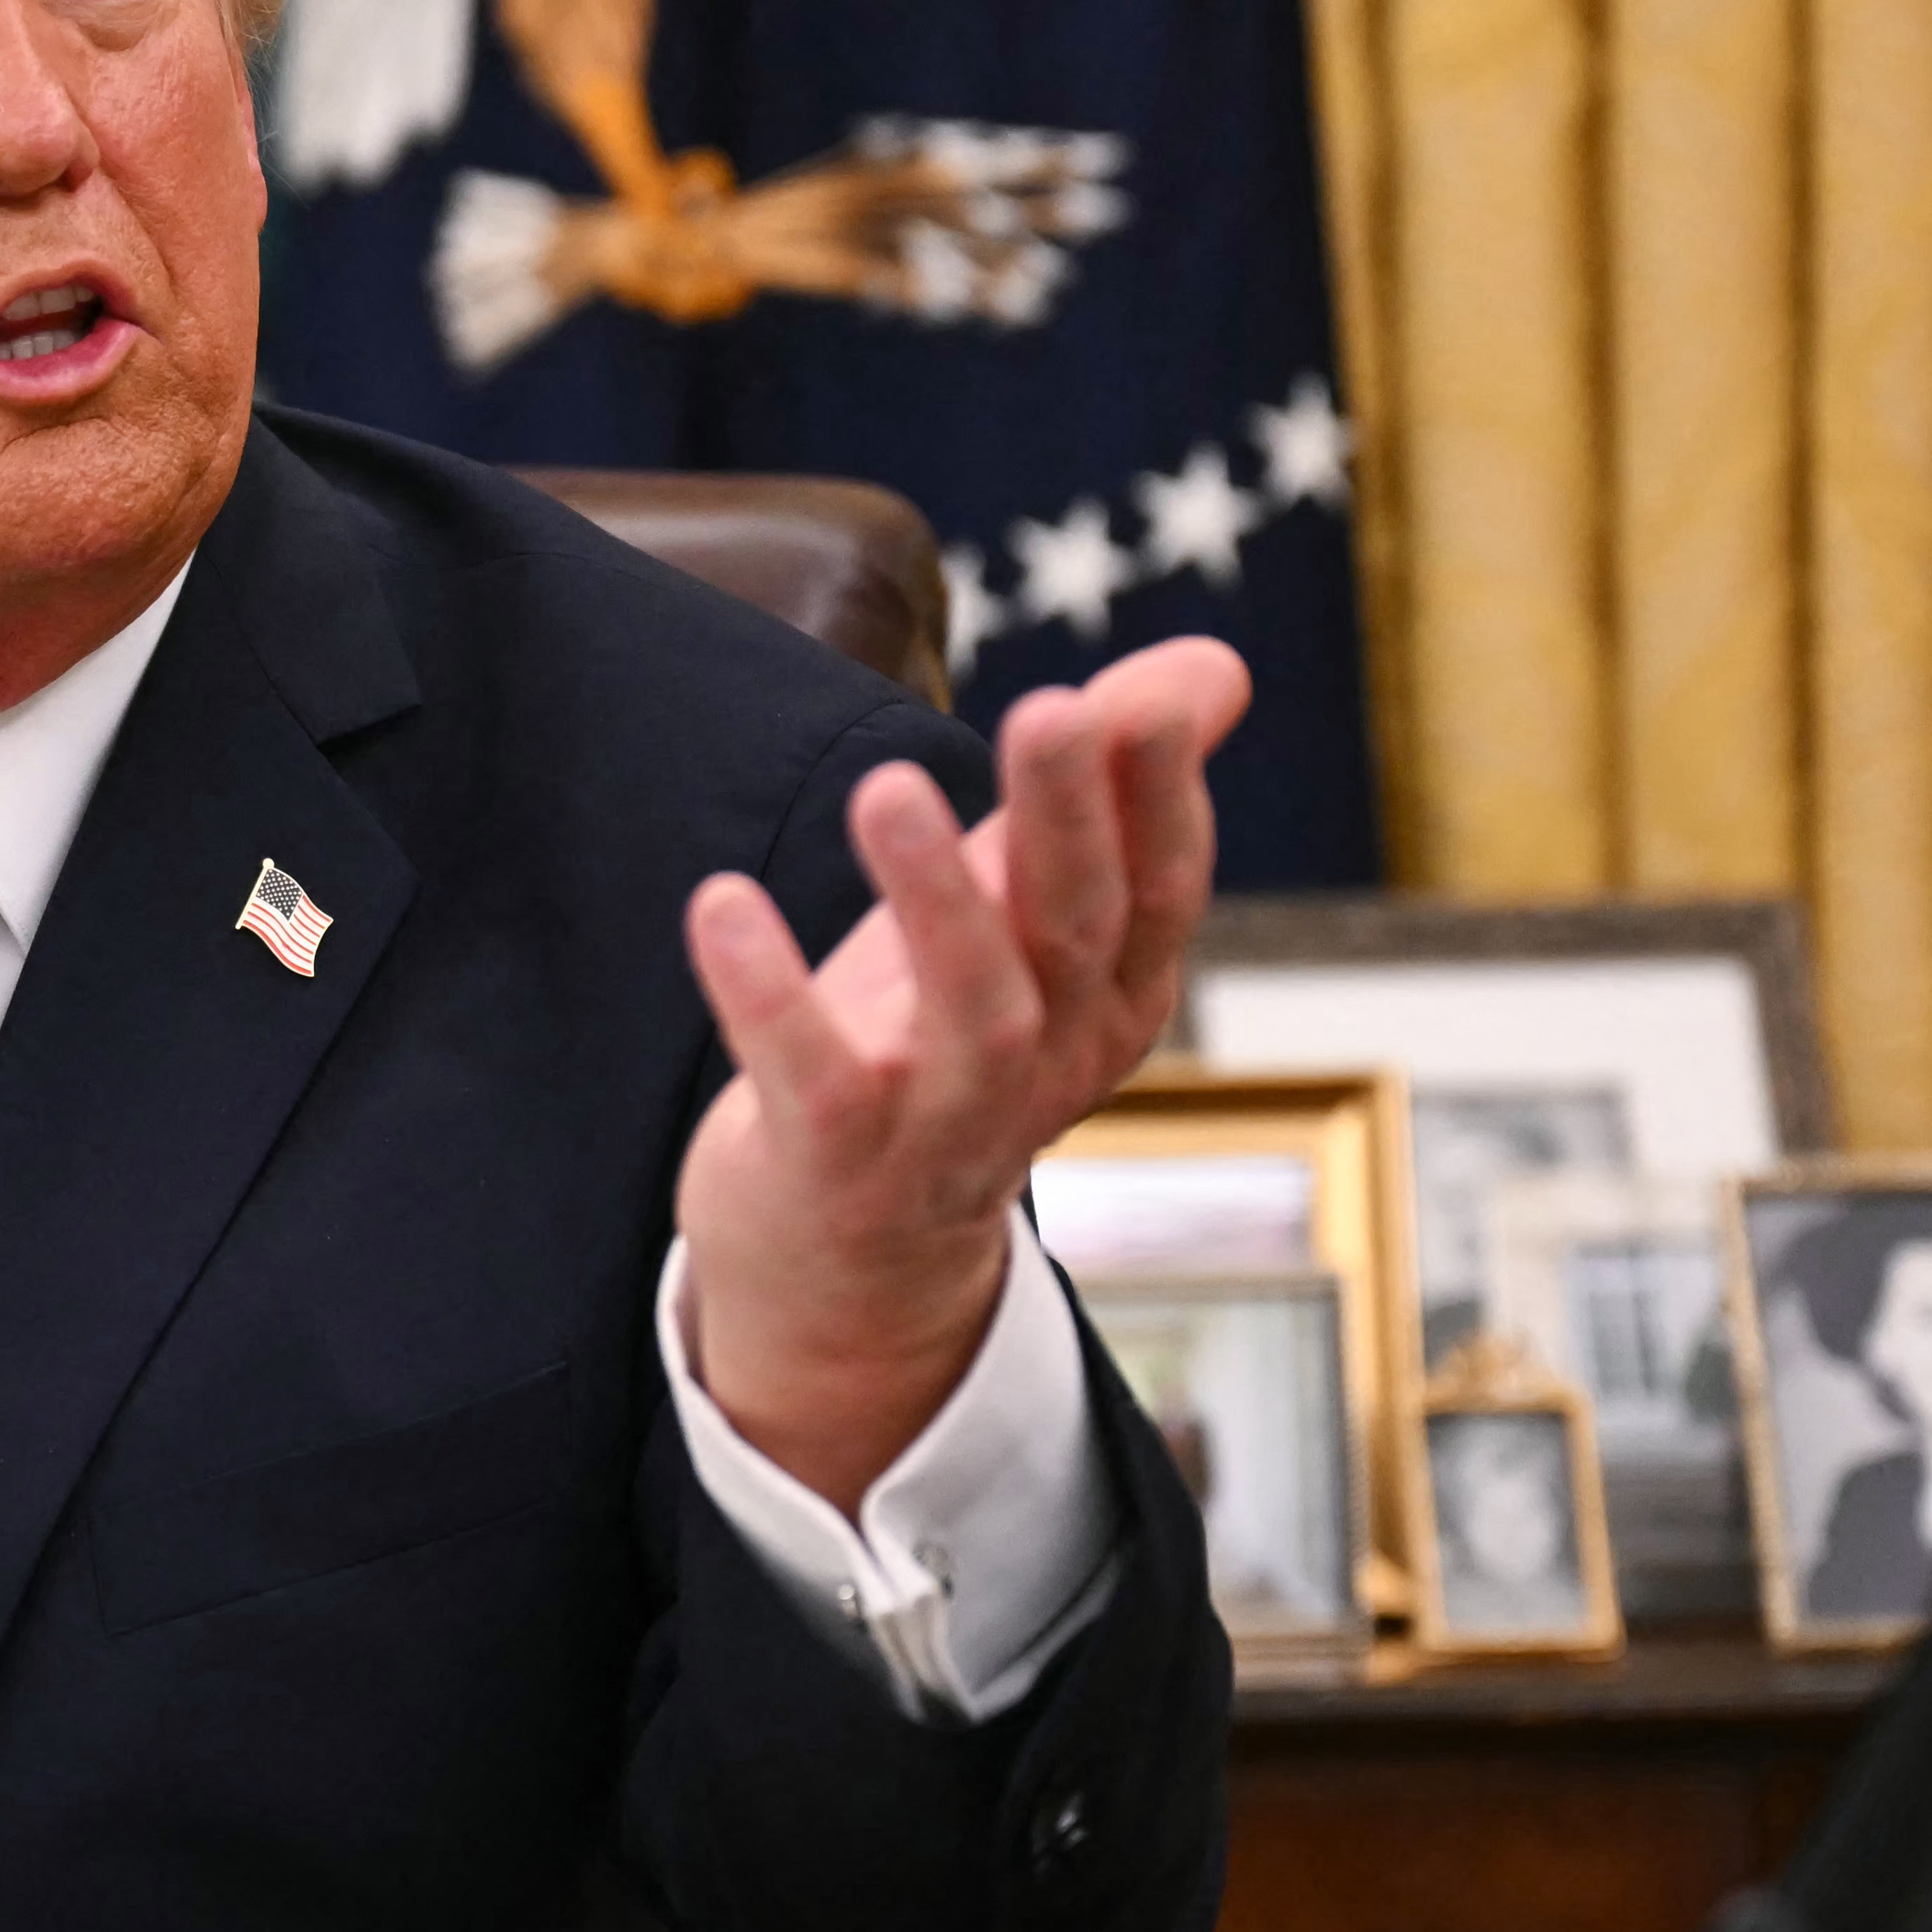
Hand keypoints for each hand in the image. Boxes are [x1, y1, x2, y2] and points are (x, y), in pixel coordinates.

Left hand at [675, 639, 1249, 1511]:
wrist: (852, 1268)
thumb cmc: (940, 1049)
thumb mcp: (1025, 918)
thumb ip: (1104, 793)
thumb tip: (1212, 664)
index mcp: (1110, 1000)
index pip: (1159, 891)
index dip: (1158, 799)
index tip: (1142, 698)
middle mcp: (1049, 1062)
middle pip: (1074, 931)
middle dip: (1068, 821)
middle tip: (1050, 709)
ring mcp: (947, 1124)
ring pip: (974, 1015)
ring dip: (939, 902)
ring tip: (890, 788)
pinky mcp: (835, 1163)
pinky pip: (812, 1082)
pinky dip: (769, 996)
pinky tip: (720, 902)